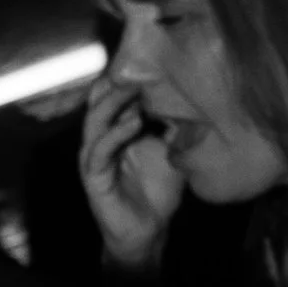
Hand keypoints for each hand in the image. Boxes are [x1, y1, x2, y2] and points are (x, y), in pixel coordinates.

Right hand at [78, 71, 183, 274]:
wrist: (148, 231)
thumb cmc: (157, 191)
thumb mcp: (172, 150)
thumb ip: (174, 126)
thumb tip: (194, 97)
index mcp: (114, 129)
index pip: (112, 95)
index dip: (124, 75)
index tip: (147, 55)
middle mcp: (100, 139)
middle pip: (98, 101)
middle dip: (116, 82)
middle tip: (138, 64)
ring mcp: (94, 157)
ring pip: (95, 121)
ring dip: (113, 103)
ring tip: (133, 87)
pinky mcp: (93, 177)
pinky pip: (100, 150)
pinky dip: (116, 134)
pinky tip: (134, 121)